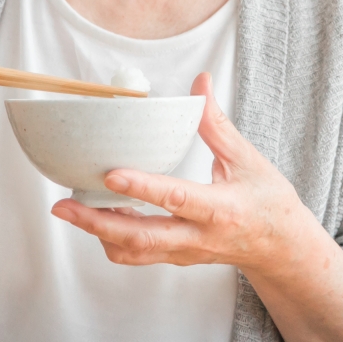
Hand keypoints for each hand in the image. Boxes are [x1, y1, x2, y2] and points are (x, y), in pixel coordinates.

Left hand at [48, 74, 325, 278]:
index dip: (142, 188)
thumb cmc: (268, 201)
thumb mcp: (248, 159)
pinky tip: (96, 216)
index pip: (177, 198)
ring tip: (69, 209)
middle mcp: (199, 237)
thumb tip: (199, 83)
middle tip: (62, 206)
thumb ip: (216, 124)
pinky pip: (137, 253)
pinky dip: (112, 238)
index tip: (109, 174)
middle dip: (96, 223)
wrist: (281, 248)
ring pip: (133, 251)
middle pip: (141, 237)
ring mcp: (185, 253)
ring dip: (97, 232)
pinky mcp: (175, 258)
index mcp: (222, 209)